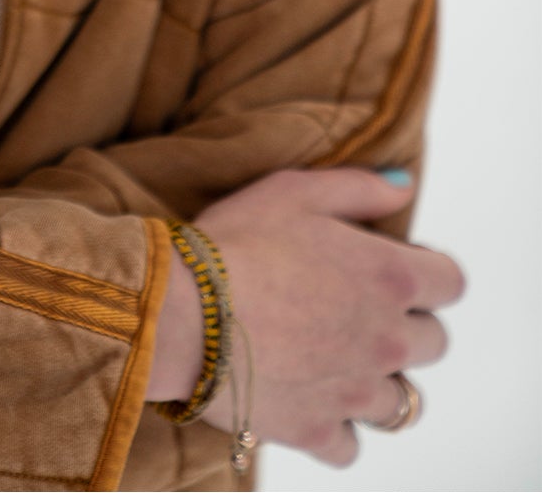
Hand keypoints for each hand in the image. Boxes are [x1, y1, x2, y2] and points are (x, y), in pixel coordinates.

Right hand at [146, 166, 465, 466]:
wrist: (183, 311)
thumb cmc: (236, 242)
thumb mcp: (295, 190)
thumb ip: (359, 187)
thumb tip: (405, 187)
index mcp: (390, 276)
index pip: (451, 282)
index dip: (426, 271)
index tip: (393, 267)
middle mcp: (387, 339)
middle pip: (434, 343)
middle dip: (407, 324)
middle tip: (359, 310)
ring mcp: (356, 392)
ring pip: (402, 402)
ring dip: (379, 381)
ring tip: (340, 360)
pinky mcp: (318, 430)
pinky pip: (350, 445)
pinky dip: (337, 428)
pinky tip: (312, 399)